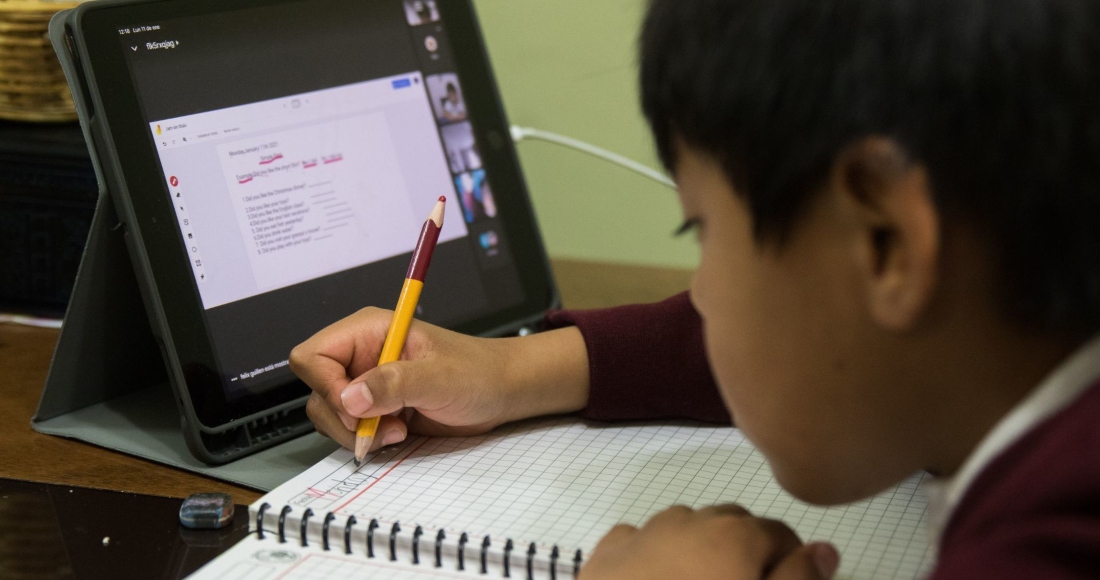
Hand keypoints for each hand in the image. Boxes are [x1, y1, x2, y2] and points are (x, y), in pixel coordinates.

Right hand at [289, 307, 589, 452]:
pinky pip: (348, 430)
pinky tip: (397, 434)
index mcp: (368, 331)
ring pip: (328, 414)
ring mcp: (365, 383)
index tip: (356, 408)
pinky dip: (366, 440)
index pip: (313, 356)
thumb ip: (394, 383)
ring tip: (396, 430)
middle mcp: (360, 355)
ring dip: (357, 433)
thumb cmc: (477, 372)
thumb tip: (351, 396)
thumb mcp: (438, 377)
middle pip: (316, 390)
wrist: (500, 392)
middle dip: (343, 417)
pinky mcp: (374, 408)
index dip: (325, 385)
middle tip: (380, 425)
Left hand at [580, 505, 838, 579]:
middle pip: (733, 523)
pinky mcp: (607, 552)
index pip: (781, 534)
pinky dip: (654, 554)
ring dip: (701, 549)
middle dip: (747, 552)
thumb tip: (825, 548)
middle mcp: (690, 520)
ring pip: (685, 527)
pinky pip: (640, 539)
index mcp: (734, 533)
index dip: (791, 563)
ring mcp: (644, 532)